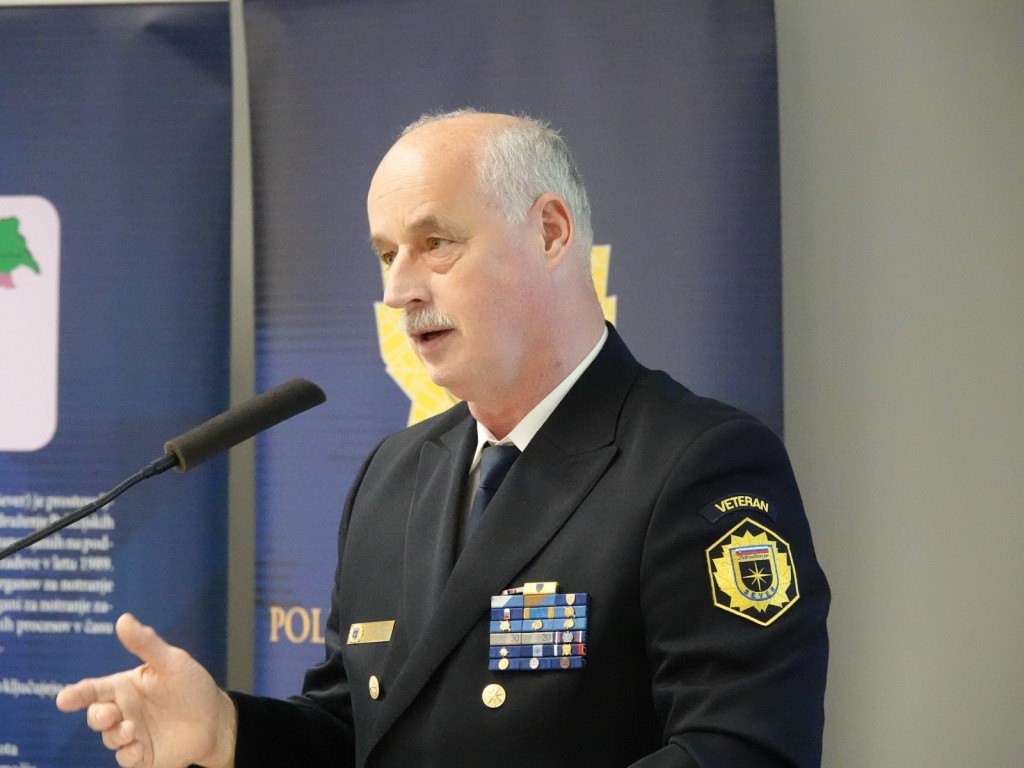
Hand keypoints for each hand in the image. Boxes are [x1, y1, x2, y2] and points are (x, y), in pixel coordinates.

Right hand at [55, 613, 236, 767]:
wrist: (216, 718)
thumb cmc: (192, 686)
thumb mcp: (171, 662)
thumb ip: (146, 643)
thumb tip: (123, 619)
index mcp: (125, 687)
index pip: (93, 689)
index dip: (76, 694)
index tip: (64, 699)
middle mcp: (124, 711)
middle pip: (96, 716)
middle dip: (97, 716)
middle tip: (111, 713)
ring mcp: (132, 734)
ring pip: (109, 738)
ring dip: (116, 735)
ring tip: (133, 729)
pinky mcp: (143, 755)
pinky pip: (126, 759)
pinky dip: (128, 755)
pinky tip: (140, 747)